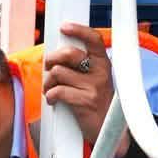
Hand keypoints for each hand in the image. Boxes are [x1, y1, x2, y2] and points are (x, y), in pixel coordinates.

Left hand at [42, 23, 117, 152]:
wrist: (109, 130)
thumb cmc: (96, 103)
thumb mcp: (94, 80)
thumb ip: (81, 67)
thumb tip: (56, 55)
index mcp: (103, 63)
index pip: (94, 39)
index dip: (79, 30)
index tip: (64, 27)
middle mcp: (101, 72)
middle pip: (68, 54)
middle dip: (51, 60)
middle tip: (48, 68)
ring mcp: (94, 86)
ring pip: (58, 73)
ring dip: (48, 82)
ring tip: (51, 90)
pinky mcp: (85, 101)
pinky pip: (58, 91)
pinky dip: (50, 96)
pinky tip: (54, 101)